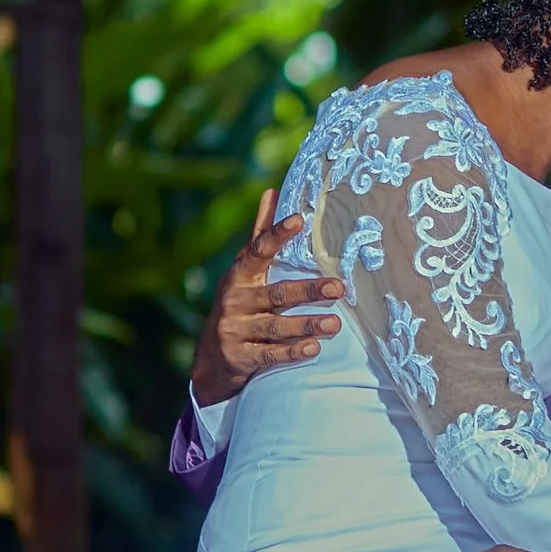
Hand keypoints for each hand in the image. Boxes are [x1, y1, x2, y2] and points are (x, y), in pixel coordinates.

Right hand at [189, 192, 342, 406]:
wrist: (211, 359)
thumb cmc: (238, 304)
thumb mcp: (244, 271)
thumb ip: (260, 236)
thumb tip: (271, 192)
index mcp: (239, 276)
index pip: (258, 251)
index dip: (277, 234)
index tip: (299, 219)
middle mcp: (235, 301)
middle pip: (276, 294)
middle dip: (308, 290)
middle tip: (339, 287)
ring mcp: (236, 330)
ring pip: (275, 327)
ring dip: (306, 325)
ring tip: (335, 324)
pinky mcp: (240, 356)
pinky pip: (270, 354)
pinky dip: (292, 352)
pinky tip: (313, 348)